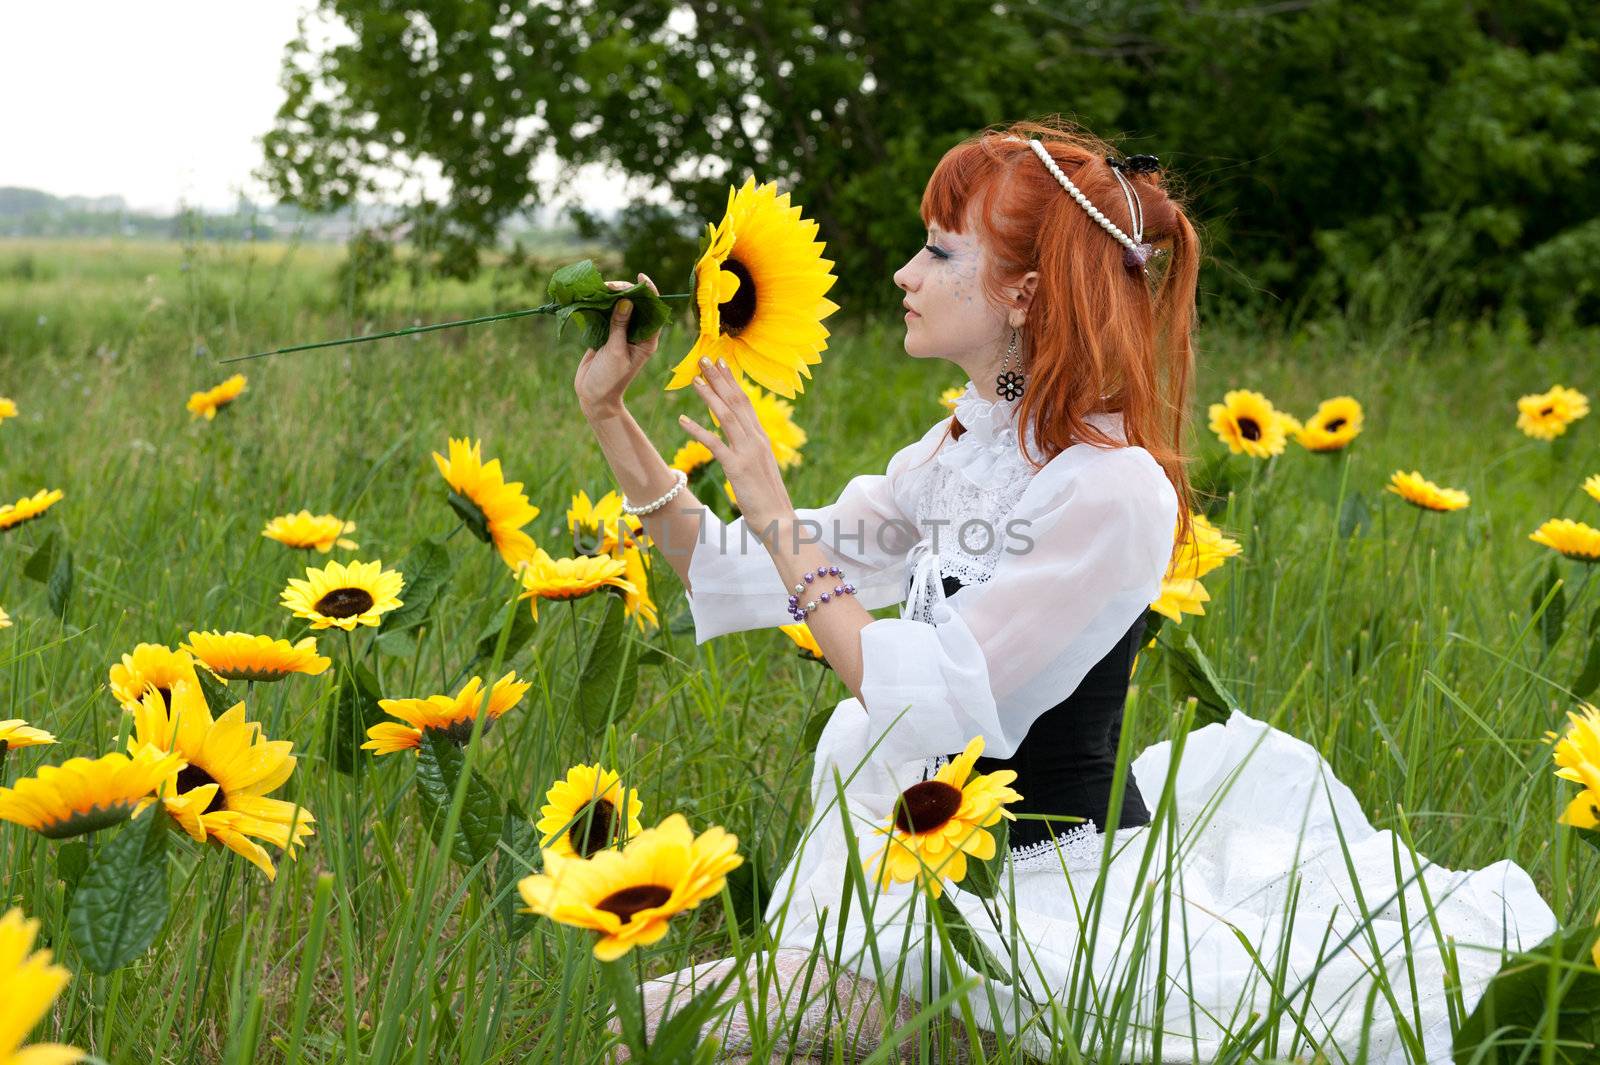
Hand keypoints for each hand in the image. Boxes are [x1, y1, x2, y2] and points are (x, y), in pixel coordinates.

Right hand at [574, 273, 661, 415]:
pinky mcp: (605, 333)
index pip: (653, 311)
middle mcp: (637, 333)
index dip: (649, 292)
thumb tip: (627, 300)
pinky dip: (599, 305)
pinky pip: (605, 314)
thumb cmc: (610, 378)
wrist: (593, 396)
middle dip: (625, 291)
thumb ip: (620, 326)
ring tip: (599, 288)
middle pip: (636, 304)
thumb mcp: (616, 352)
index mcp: (647, 339)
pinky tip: (591, 296)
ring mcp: (621, 332)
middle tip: (610, 286)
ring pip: (619, 306)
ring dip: (610, 296)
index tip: (640, 277)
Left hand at [679, 358, 794, 530]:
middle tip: (704, 358)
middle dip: (719, 379)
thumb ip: (752, 453)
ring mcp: (748, 452)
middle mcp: (757, 440)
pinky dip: (697, 429)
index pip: (746, 403)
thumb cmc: (770, 500)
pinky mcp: (737, 468)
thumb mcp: (762, 470)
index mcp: (762, 439)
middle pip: (736, 402)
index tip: (722, 365)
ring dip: (708, 395)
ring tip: (693, 379)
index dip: (732, 382)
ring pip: (726, 416)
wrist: (780, 522)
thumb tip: (743, 446)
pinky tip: (682, 420)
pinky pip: (714, 443)